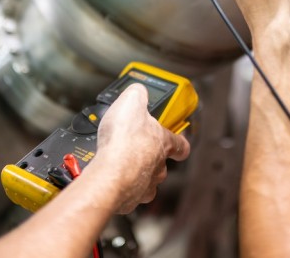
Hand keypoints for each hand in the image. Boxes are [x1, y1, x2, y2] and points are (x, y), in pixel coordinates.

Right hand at [93, 84, 190, 213]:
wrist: (108, 174)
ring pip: (145, 182)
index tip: (180, 143)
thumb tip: (139, 90)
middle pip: (160, 165)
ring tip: (119, 165)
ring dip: (135, 174)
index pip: (181, 145)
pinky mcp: (129, 199)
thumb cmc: (123, 142)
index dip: (180, 143)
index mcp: (162, 142)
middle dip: (149, 158)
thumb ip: (138, 94)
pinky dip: (121, 188)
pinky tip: (110, 178)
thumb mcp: (131, 102)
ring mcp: (145, 186)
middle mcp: (158, 167)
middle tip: (134, 150)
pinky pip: (127, 194)